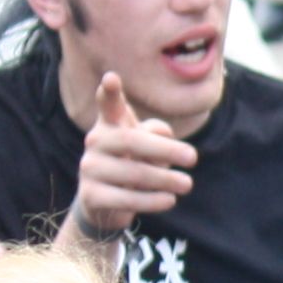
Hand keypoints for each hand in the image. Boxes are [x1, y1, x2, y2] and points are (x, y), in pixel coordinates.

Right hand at [74, 75, 195, 239]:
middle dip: (165, 149)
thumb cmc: (133, 164)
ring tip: (187, 184)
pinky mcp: (90, 196)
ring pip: (133, 173)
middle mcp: (95, 142)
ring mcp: (90, 169)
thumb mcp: (148, 146)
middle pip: (132, 140)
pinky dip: (152, 200)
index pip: (108, 105)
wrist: (105, 204)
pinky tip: (170, 200)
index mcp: (109, 125)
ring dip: (165, 179)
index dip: (110, 93)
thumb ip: (157, 134)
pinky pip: (126, 199)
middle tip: (193, 157)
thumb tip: (165, 137)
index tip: (112, 78)